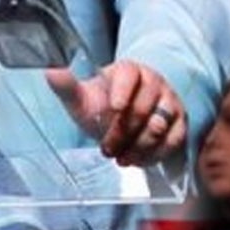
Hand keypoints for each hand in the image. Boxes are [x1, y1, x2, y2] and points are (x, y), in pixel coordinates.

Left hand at [45, 60, 186, 166]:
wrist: (119, 122)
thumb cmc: (99, 106)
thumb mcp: (80, 98)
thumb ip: (66, 85)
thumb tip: (49, 69)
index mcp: (129, 70)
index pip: (129, 74)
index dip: (122, 91)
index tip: (113, 108)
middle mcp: (154, 82)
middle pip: (142, 107)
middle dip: (122, 132)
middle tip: (106, 148)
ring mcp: (170, 103)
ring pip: (159, 125)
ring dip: (138, 146)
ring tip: (119, 157)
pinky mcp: (180, 123)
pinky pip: (173, 140)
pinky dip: (154, 155)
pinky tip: (136, 160)